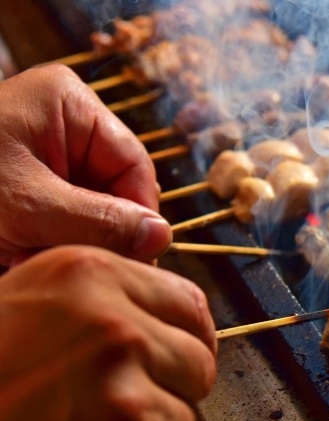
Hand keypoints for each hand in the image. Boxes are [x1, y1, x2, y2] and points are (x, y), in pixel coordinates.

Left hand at [0, 65, 169, 266]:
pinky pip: (65, 221)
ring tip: (36, 259)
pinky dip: (50, 245)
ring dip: (72, 244)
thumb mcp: (28, 206)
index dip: (139, 214)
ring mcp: (46, 155)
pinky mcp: (30, 185)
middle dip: (97, 233)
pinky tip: (25, 255)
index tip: (137, 258)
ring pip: (92, 212)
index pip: (134, 164)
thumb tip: (162, 237)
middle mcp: (62, 125)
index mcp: (68, 105)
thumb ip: (101, 221)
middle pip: (115, 190)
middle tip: (76, 265)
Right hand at [0, 246, 215, 420]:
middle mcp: (115, 334)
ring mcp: (124, 405)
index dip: (187, 336)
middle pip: (199, 365)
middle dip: (171, 385)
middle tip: (118, 400)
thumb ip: (111, 295)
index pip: (193, 308)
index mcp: (93, 278)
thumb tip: (186, 316)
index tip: (173, 354)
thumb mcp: (36, 295)